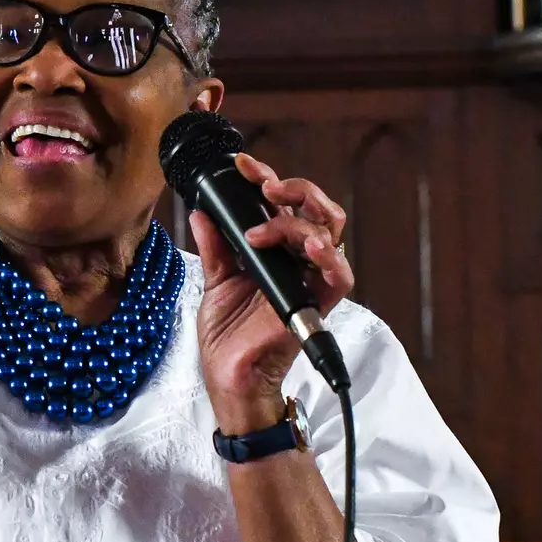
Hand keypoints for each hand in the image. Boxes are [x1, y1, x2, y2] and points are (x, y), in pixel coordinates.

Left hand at [188, 152, 353, 434]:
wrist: (230, 376)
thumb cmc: (228, 336)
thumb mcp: (215, 282)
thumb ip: (215, 247)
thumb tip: (201, 212)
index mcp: (275, 251)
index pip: (284, 204)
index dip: (268, 179)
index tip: (244, 165)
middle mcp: (298, 261)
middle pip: (317, 210)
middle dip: (295, 188)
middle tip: (265, 184)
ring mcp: (310, 281)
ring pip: (328, 233)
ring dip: (299, 219)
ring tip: (267, 224)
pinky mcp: (318, 304)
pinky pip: (339, 276)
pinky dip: (329, 257)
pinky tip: (310, 246)